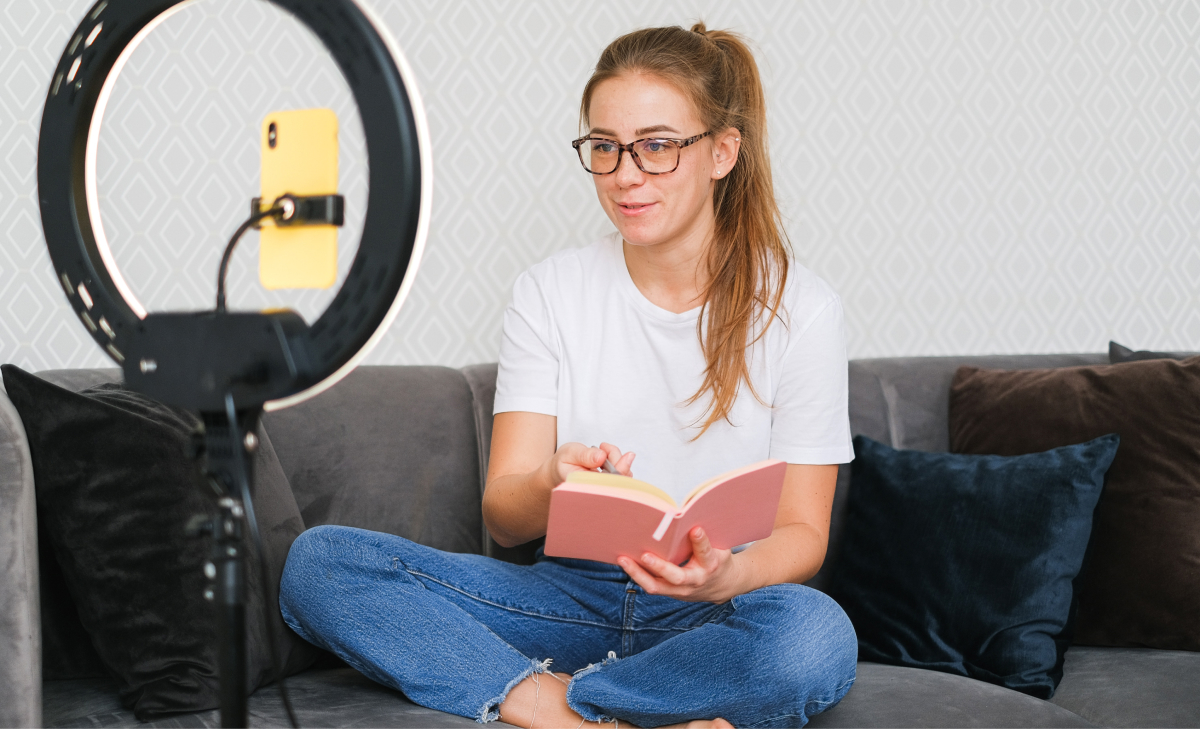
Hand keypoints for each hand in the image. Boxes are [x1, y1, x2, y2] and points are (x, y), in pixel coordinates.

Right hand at [539, 442, 634, 492]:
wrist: (558, 472)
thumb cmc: (562, 463)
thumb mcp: (569, 454)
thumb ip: (584, 455)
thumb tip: (601, 457)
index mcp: (584, 488)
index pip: (608, 483)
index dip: (621, 470)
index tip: (628, 455)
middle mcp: (596, 492)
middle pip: (619, 480)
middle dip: (618, 459)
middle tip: (604, 446)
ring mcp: (604, 490)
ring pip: (622, 476)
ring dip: (618, 458)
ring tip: (602, 448)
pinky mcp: (609, 485)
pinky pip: (621, 475)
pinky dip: (618, 461)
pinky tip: (606, 454)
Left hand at [617, 527, 744, 602]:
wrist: (720, 586)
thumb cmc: (717, 559)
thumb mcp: (719, 546)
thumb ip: (705, 535)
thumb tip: (687, 514)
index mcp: (711, 565)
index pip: (705, 553)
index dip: (701, 542)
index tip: (695, 529)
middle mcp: (695, 580)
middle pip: (676, 577)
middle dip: (660, 567)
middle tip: (645, 555)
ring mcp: (680, 590)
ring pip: (656, 586)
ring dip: (638, 573)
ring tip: (623, 559)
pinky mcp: (668, 592)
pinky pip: (650, 585)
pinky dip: (637, 574)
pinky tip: (625, 561)